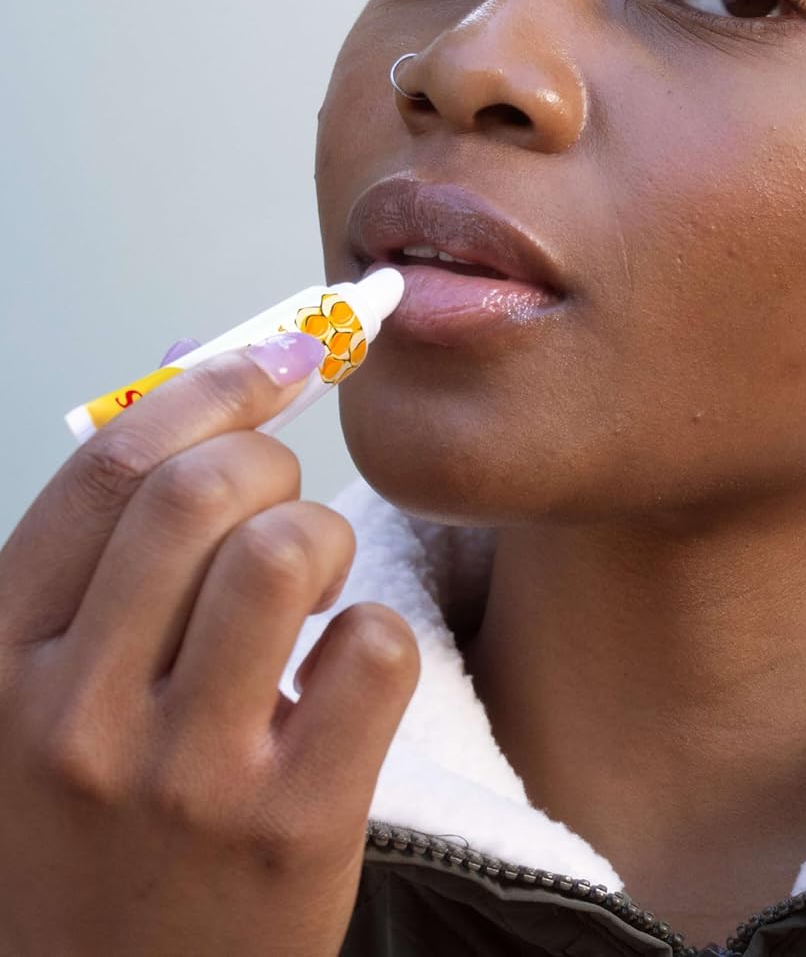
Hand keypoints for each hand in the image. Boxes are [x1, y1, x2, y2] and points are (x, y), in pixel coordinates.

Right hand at [0, 332, 420, 956]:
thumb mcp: (44, 699)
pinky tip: (339, 682)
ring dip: (327, 541)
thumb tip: (204, 372)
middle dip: (271, 460)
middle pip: (205, 490)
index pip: (112, 465)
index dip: (214, 383)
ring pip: (293, 550)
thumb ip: (104, 557)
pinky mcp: (292, 828)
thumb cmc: (97, 834)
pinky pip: (374, 647)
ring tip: (312, 595)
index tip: (279, 354)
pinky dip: (377, 637)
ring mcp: (184, 779)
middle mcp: (75, 719)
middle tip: (282, 499)